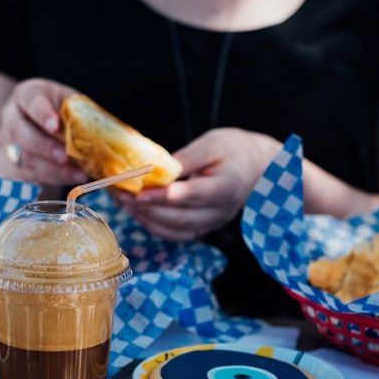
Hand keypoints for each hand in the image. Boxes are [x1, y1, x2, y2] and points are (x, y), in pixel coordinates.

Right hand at [0, 78, 87, 185]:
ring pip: (23, 157)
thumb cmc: (61, 111)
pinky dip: (55, 177)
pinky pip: (32, 173)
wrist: (43, 128)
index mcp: (28, 94)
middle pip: (20, 132)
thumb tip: (107, 133)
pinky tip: (74, 177)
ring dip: (51, 168)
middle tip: (64, 157)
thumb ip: (82, 115)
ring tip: (76, 174)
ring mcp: (9, 141)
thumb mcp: (72, 105)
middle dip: (44, 146)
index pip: (31, 101)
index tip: (55, 126)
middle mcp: (12, 116)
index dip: (42, 114)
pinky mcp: (15, 163)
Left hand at [118, 128, 280, 241]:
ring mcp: (213, 223)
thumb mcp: (212, 144)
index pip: (191, 195)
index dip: (163, 197)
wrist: (257, 167)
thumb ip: (186, 159)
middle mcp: (220, 211)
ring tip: (124, 202)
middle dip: (147, 209)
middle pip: (180, 218)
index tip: (138, 193)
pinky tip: (138, 212)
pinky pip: (177, 234)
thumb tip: (157, 169)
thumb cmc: (233, 150)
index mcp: (226, 187)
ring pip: (176, 230)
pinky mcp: (205, 228)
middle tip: (121, 195)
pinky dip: (155, 226)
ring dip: (147, 219)